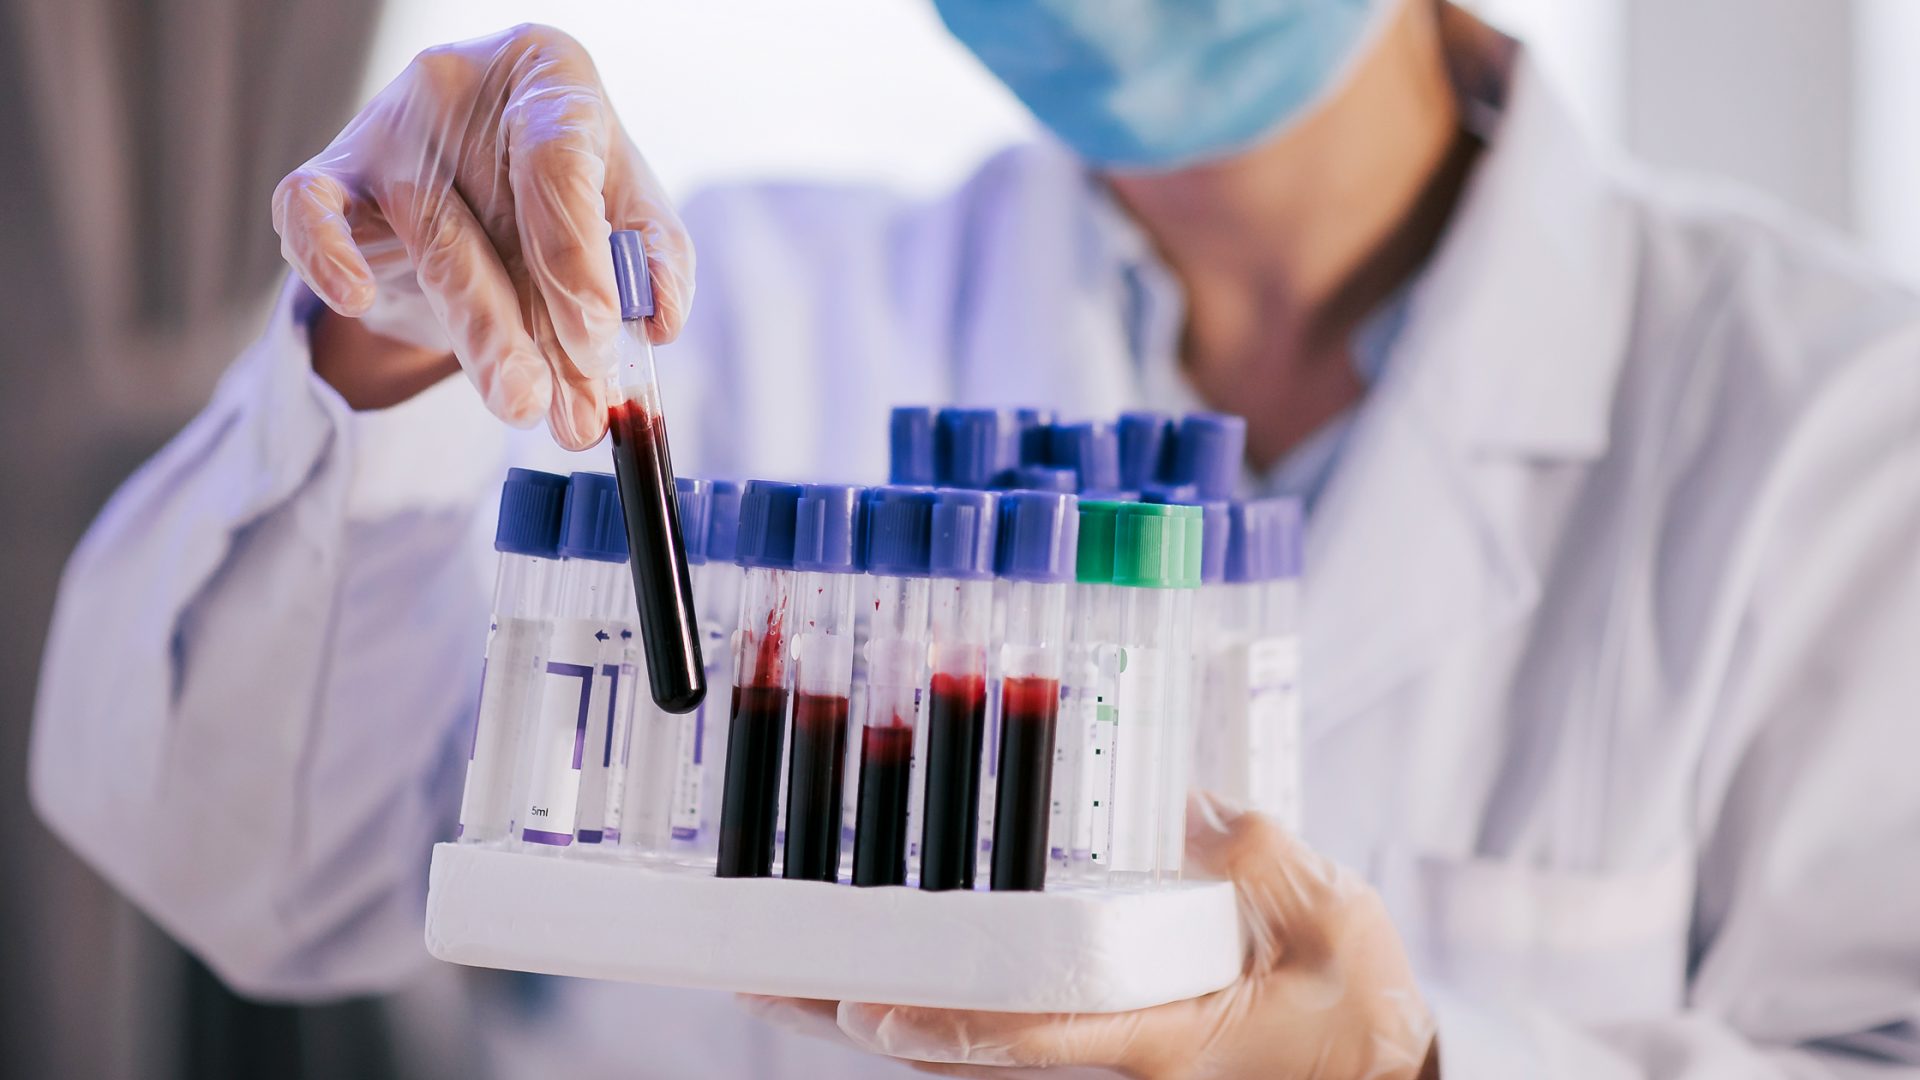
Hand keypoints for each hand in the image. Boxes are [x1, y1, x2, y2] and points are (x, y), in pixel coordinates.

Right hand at [272, 24, 692, 447]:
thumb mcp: (626, 206)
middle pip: (494, 221)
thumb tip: (660, 320)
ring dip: (482, 343)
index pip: (557, 162)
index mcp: (549, 77)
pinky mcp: (334, 171)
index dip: (577, 256)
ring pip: (432, 247)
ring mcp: (391, 127)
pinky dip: (325, 255)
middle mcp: (462, 88)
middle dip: (536, 331)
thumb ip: (655, 256)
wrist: (477, 170)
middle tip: (568, 411)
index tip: (600, 336)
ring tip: (524, 408)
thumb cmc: (565, 186)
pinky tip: (357, 299)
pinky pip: (307, 210)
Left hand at [744, 794, 1436, 1078]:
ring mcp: (1098, 1048)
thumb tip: (1195, 806)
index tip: (873, 1013)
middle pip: (965, 1042)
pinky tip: (878, 968)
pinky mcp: (1102, 1032)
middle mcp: (1113, 1051)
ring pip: (966, 1037)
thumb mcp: (1338, 925)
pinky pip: (998, 1020)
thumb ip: (1266, 863)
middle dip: (865, 1014)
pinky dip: (930, 997)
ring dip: (875, 1007)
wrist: (1374, 1070)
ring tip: (786, 976)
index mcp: (1164, 1036)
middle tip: (770, 982)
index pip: (1039, 1033)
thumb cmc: (1357, 1010)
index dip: (954, 1027)